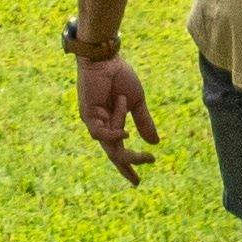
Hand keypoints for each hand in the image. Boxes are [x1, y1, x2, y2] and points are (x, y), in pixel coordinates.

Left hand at [74, 49, 156, 181]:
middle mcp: (101, 125)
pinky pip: (100, 133)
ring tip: (126, 105)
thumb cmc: (119, 76)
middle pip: (114, 153)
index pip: (119, 150)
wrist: (106, 58)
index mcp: (113, 123)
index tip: (137, 182)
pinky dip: (113, 134)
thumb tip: (155, 143)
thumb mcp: (137, 102)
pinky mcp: (87, 114)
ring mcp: (93, 121)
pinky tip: (124, 132)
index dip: (129, 166)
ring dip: (122, 133)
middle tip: (140, 173)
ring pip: (110, 143)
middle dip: (128, 163)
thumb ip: (143, 122)